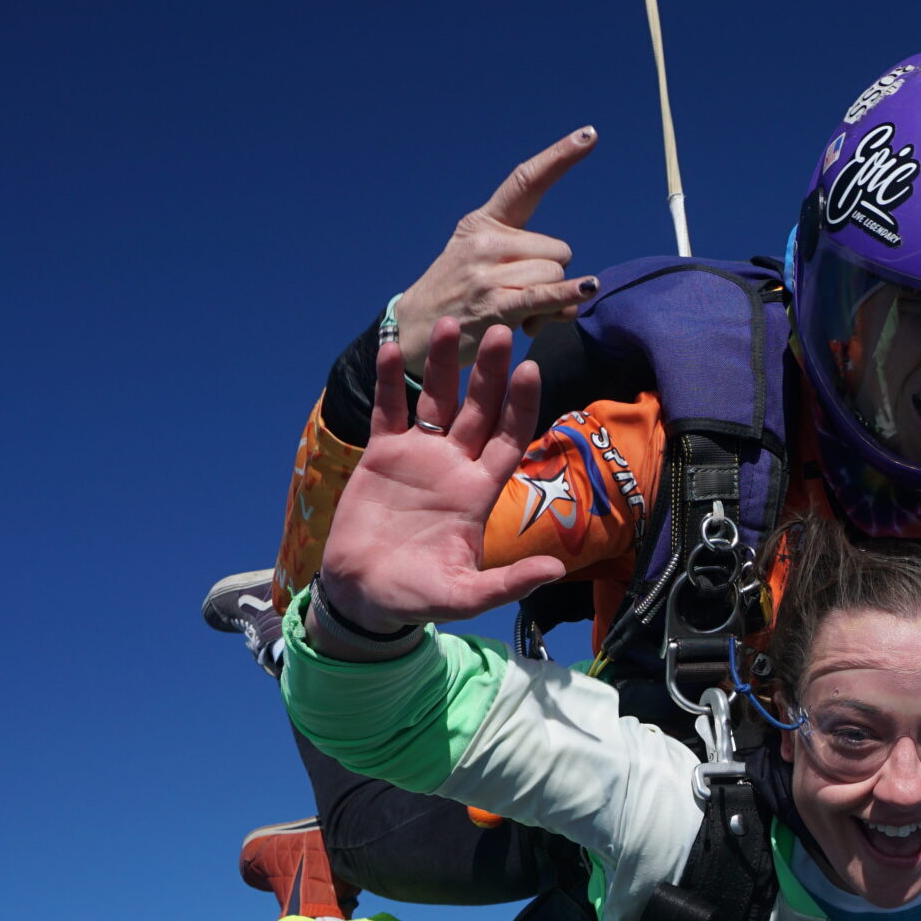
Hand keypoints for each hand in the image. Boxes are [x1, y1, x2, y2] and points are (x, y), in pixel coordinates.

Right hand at [312, 318, 568, 635]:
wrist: (364, 595)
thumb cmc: (417, 597)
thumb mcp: (465, 596)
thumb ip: (508, 584)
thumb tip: (556, 571)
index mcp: (479, 492)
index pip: (509, 439)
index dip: (520, 406)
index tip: (530, 370)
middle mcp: (455, 466)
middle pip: (479, 409)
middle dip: (490, 372)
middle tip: (501, 331)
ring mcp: (419, 456)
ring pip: (437, 400)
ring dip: (444, 365)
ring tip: (449, 323)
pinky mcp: (382, 455)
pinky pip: (389, 410)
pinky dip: (391, 381)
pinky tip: (394, 347)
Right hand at [394, 129, 603, 377]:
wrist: (417, 330)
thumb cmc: (461, 297)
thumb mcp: (483, 264)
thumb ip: (530, 265)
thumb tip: (580, 290)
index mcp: (484, 223)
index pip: (526, 182)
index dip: (560, 157)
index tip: (589, 134)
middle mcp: (485, 241)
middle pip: (558, 250)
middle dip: (552, 275)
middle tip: (522, 292)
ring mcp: (487, 272)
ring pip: (555, 275)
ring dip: (552, 300)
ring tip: (521, 312)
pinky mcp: (494, 304)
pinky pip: (544, 295)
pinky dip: (566, 296)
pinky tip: (586, 290)